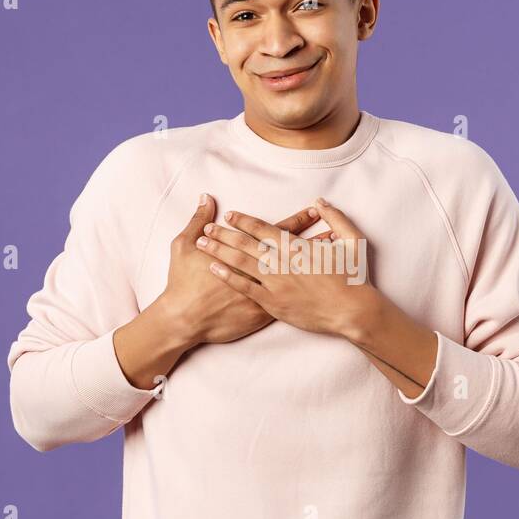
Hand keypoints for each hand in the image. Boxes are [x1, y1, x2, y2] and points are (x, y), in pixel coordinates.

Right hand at [154, 193, 322, 345]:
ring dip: (317, 263)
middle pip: (294, 251)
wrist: (184, 320)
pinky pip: (291, 299)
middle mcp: (259, 272)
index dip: (297, 221)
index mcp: (246, 253)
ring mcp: (263, 294)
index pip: (277, 231)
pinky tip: (322, 282)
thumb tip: (205, 198)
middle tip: (335, 231)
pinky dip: (308, 289)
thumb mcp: (183, 246)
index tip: (314, 210)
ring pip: (298, 276)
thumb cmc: (183, 284)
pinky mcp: (262, 312)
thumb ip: (197, 220)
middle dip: (314, 238)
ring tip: (335, 252)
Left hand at [195, 196, 378, 337]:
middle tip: (206, 228)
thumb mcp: (352, 241)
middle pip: (246, 245)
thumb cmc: (354, 277)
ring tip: (202, 244)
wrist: (353, 312)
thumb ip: (336, 218)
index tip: (229, 215)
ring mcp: (276, 284)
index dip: (244, 221)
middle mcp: (282, 263)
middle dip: (223, 234)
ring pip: (241, 264)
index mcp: (297, 247)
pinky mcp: (274, 304)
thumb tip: (320, 202)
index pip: (263, 229)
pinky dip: (228, 277)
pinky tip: (214, 270)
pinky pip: (245, 288)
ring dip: (220, 252)